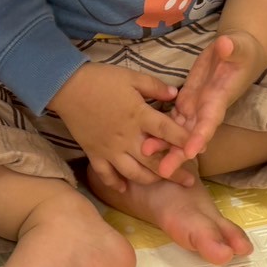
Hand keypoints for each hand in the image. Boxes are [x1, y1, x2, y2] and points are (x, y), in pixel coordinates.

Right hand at [49, 63, 194, 190]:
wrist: (66, 86)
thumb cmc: (101, 79)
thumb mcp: (132, 77)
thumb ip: (155, 87)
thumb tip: (176, 95)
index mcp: (139, 116)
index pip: (169, 132)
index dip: (186, 141)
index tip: (200, 149)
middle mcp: (127, 138)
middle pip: (155, 162)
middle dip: (175, 173)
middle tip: (189, 181)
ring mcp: (110, 149)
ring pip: (134, 173)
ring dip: (150, 180)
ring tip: (160, 181)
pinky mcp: (95, 153)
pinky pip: (106, 175)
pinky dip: (116, 184)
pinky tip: (125, 189)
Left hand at [150, 31, 266, 180]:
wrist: (236, 53)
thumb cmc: (240, 50)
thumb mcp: (238, 47)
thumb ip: (231, 48)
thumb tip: (226, 44)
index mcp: (219, 99)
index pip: (209, 121)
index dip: (200, 137)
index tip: (190, 152)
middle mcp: (206, 109)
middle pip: (191, 136)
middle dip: (177, 154)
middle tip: (162, 172)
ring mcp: (195, 107)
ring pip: (178, 131)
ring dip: (163, 145)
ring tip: (144, 156)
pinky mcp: (185, 101)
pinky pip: (171, 120)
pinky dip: (159, 130)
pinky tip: (143, 140)